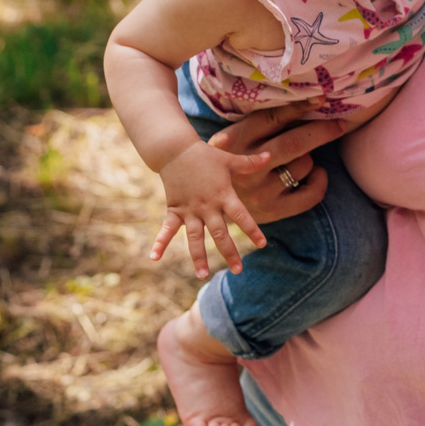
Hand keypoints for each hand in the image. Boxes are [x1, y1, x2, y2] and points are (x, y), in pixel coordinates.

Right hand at [152, 139, 272, 275]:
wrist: (175, 150)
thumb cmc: (205, 155)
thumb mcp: (229, 159)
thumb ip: (249, 162)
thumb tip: (270, 155)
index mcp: (223, 195)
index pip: (241, 215)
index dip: (252, 230)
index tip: (262, 244)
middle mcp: (207, 206)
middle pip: (220, 233)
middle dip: (229, 252)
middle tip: (238, 270)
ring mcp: (190, 210)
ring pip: (195, 238)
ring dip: (198, 257)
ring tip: (203, 275)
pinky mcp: (174, 209)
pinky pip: (167, 229)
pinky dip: (160, 243)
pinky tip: (154, 258)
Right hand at [207, 106, 342, 223]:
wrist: (211, 199)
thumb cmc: (231, 162)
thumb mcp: (234, 139)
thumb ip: (259, 125)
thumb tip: (306, 105)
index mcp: (233, 141)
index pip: (272, 119)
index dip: (298, 108)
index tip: (320, 99)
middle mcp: (246, 168)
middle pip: (293, 144)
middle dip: (321, 131)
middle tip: (340, 124)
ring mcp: (259, 191)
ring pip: (303, 165)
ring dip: (309, 158)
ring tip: (297, 159)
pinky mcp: (272, 210)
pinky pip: (311, 194)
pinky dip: (320, 181)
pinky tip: (315, 174)